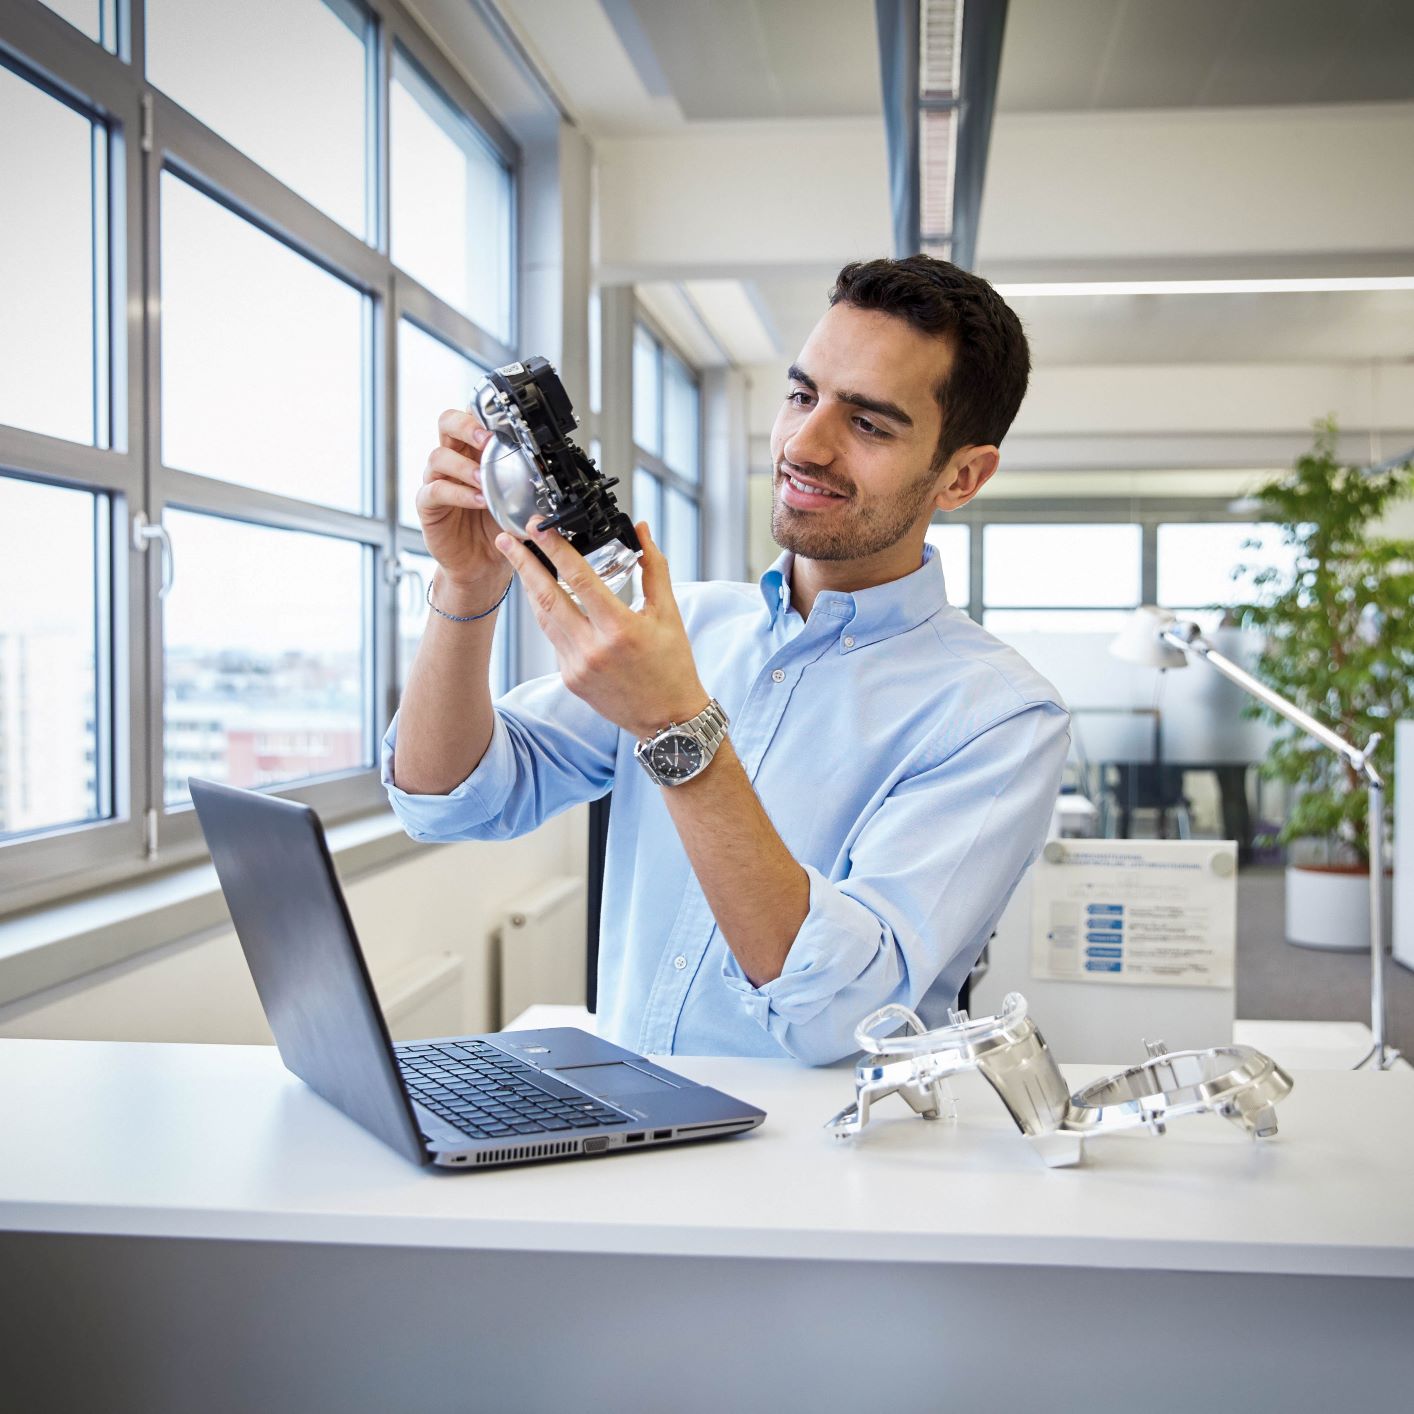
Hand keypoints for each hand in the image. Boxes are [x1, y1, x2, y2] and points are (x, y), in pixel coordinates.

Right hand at [415, 409, 512, 596]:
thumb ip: (527, 483)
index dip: (483, 412)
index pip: (472, 417)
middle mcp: (453, 459)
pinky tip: (477, 500)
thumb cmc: (496, 526)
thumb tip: (550, 473)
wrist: (483, 563)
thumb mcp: (518, 500)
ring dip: (465, 466)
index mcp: (474, 451)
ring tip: (484, 480)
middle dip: (467, 425)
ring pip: (438, 456)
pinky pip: (436, 490)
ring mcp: (437, 479)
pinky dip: (458, 493)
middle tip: (487, 439)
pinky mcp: (428, 505)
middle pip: (447, 423)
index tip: (504, 420)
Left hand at [495, 520, 707, 738]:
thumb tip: (642, 531)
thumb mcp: (668, 614)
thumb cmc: (672, 666)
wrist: (667, 719)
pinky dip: (549, 615)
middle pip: (546, 596)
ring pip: (544, 618)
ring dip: (530, 587)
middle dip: (522, 564)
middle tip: (506, 539)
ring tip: (520, 562)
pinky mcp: (569, 678)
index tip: (539, 528)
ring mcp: (577, 666)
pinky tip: (547, 598)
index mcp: (619, 629)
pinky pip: (553, 639)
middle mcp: (592, 649)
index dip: (555, 549)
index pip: (578, 578)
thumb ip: (653, 568)